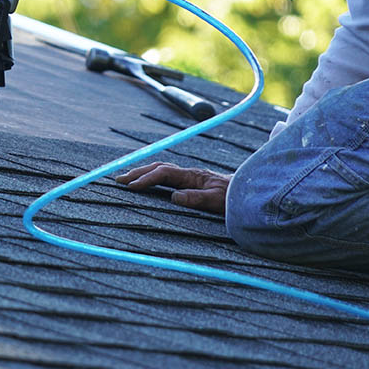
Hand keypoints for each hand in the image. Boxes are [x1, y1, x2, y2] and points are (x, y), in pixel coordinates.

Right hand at [115, 162, 230, 214]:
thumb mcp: (217, 201)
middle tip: (119, 180)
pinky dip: (153, 176)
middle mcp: (189, 173)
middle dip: (137, 172)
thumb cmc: (235, 198)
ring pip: (161, 169)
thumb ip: (197, 198)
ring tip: (127, 179)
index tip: (131, 187)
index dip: (146, 179)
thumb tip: (174, 197)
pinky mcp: (191, 181)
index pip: (163, 173)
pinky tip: (147, 182)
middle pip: (158, 167)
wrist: (250, 192)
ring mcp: (190, 176)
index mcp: (192, 176)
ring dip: (143, 172)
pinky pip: (167, 175)